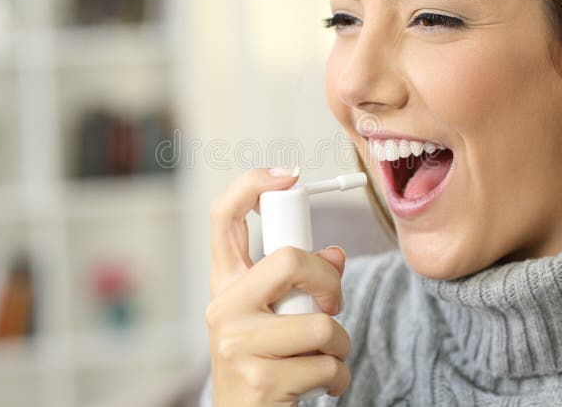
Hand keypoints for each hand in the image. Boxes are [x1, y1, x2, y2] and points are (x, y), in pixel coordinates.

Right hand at [206, 167, 351, 405]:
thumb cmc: (263, 363)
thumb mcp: (270, 318)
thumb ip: (296, 284)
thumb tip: (336, 256)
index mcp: (224, 285)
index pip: (222, 218)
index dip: (252, 185)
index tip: (288, 176)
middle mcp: (223, 308)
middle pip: (290, 260)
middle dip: (329, 281)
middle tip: (333, 305)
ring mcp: (237, 344)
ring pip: (321, 323)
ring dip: (339, 344)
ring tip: (323, 357)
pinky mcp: (260, 379)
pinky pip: (327, 364)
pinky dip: (338, 377)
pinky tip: (320, 386)